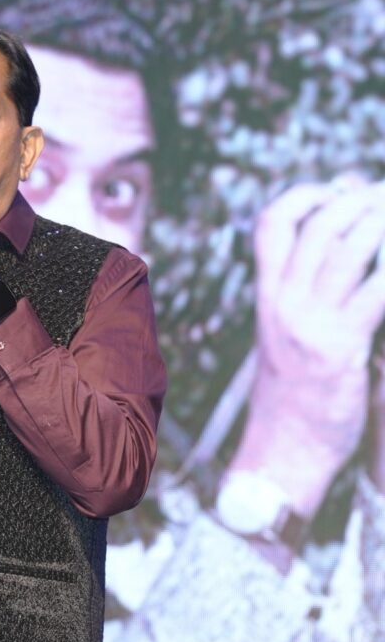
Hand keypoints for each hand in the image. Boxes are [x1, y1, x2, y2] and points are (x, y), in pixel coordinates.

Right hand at [227, 178, 384, 518]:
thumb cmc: (294, 399)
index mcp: (268, 298)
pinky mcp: (339, 348)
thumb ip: (307, 296)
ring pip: (347, 248)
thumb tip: (345, 252)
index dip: (306, 194)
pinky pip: (375, 292)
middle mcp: (283, 304)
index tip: (339, 188)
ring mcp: (309, 324)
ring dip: (380, 222)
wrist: (284, 454)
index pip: (272, 224)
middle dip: (360, 199)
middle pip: (318, 225)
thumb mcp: (287, 339)